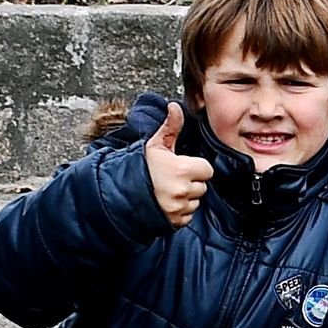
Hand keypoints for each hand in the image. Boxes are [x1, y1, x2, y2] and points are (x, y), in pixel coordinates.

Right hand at [142, 103, 210, 231]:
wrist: (120, 194)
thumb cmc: (140, 168)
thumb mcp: (155, 145)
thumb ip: (170, 126)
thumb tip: (175, 106)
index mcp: (182, 170)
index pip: (207, 170)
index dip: (196, 167)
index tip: (182, 166)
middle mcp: (183, 191)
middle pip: (202, 186)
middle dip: (191, 182)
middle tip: (172, 178)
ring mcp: (179, 208)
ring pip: (196, 202)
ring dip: (186, 197)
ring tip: (167, 191)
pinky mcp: (175, 222)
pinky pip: (188, 216)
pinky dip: (180, 211)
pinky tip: (166, 203)